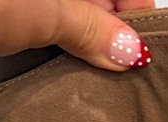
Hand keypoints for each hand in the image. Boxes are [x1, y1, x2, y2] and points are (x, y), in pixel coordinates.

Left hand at [0, 0, 155, 71]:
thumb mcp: (50, 16)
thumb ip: (93, 32)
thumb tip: (130, 52)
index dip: (134, 14)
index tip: (138, 52)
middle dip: (102, 26)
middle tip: (108, 70)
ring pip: (60, 2)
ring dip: (71, 30)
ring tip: (77, 69)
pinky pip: (29, 6)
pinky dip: (41, 26)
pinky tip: (41, 54)